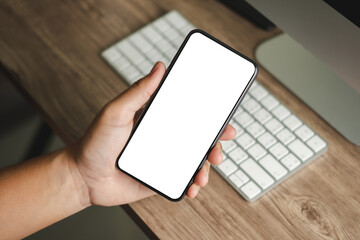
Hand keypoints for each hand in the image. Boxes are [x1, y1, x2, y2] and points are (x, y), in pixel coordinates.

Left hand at [72, 62, 235, 205]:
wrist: (84, 178)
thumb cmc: (95, 142)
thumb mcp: (116, 112)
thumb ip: (139, 92)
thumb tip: (159, 68)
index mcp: (156, 120)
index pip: (188, 113)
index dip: (208, 113)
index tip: (223, 112)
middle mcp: (164, 138)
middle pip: (197, 137)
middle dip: (215, 140)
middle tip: (222, 142)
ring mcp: (164, 160)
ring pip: (194, 160)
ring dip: (206, 166)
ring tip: (203, 174)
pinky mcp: (161, 179)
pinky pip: (182, 181)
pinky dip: (192, 185)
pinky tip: (192, 187)